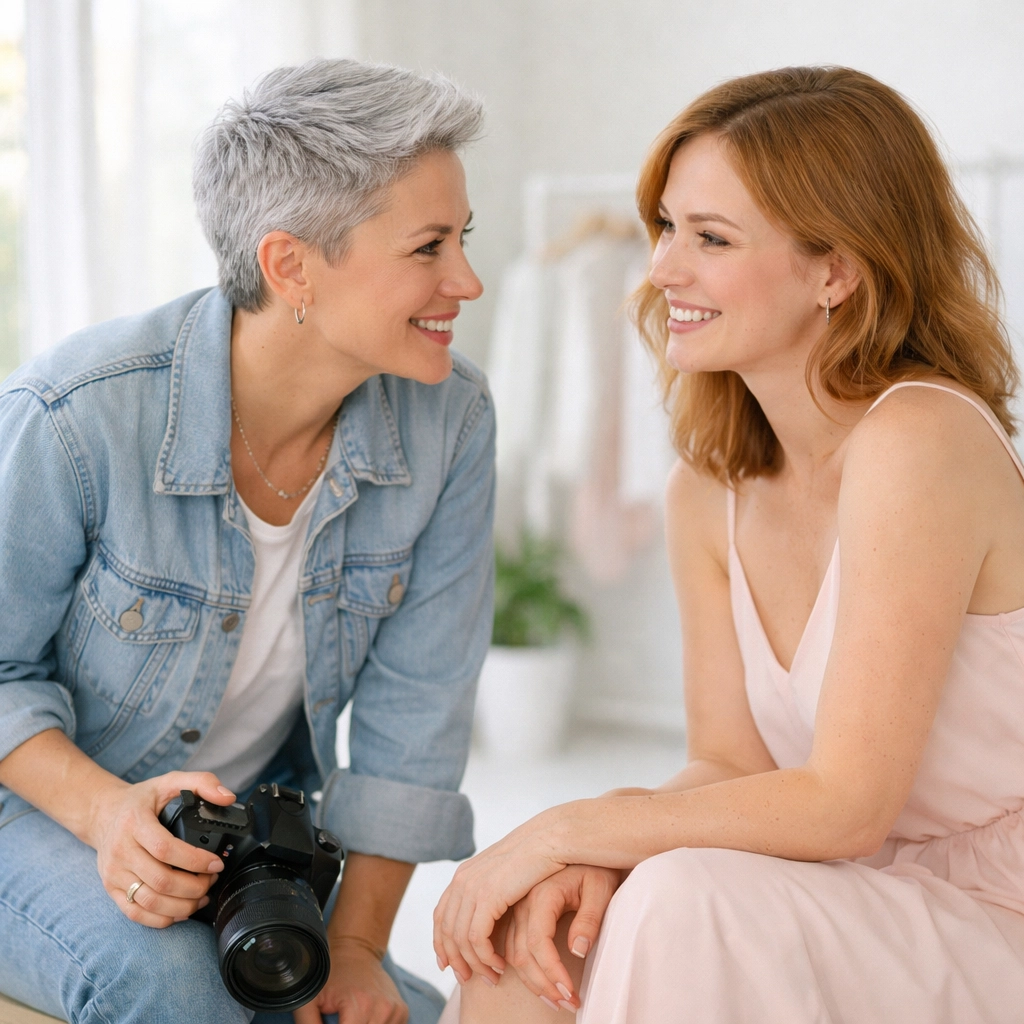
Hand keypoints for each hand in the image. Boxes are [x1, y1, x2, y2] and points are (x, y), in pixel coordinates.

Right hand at [88, 770, 234, 927]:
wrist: (103, 814)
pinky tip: (181, 909)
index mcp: (135, 823)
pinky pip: (136, 913)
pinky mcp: (112, 889)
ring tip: (202, 895)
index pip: (165, 849)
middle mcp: (121, 850)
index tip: (216, 863)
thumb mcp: (170, 781)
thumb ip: (202, 782)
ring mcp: (114, 873)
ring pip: (150, 901)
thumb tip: (227, 797)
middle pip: (160, 880)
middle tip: (212, 880)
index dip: (195, 860)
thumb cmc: (141, 800)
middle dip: (194, 886)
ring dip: (182, 905)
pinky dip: (162, 918)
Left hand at [293, 939, 407, 1023]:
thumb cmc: (332, 975)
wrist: (355, 951)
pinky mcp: (401, 1011)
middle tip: (341, 1018)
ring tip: (353, 1018)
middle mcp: (381, 1009)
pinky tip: (366, 1019)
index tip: (335, 1021)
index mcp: (359, 1006)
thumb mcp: (311, 999)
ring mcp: (394, 1010)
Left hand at [433, 817, 565, 985]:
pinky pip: (477, 938)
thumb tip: (485, 910)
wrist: (551, 838)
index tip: (450, 966)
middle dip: (455, 960)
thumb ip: (491, 890)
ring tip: (494, 976)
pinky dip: (486, 957)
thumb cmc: (536, 857)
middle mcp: (462, 880)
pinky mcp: (488, 896)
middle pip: (446, 931)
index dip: (442, 943)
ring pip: (460, 939)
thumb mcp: (505, 875)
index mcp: (464, 874)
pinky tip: (502, 965)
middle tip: (470, 980)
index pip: (441, 915)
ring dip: (475, 963)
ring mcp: (472, 887)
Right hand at [504, 865, 620, 1009]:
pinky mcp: (515, 912)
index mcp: (542, 892)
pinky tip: (538, 982)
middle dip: (543, 985)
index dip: (553, 973)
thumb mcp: (601, 888)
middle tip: (568, 1003)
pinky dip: (521, 969)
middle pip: (521, 954)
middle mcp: (522, 900)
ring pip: (512, 954)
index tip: (571, 994)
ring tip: (557, 1000)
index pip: (539, 943)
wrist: (584, 848)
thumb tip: (578, 949)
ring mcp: (515, 906)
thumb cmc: (596, 869)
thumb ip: (590, 918)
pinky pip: (509, 946)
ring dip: (532, 982)